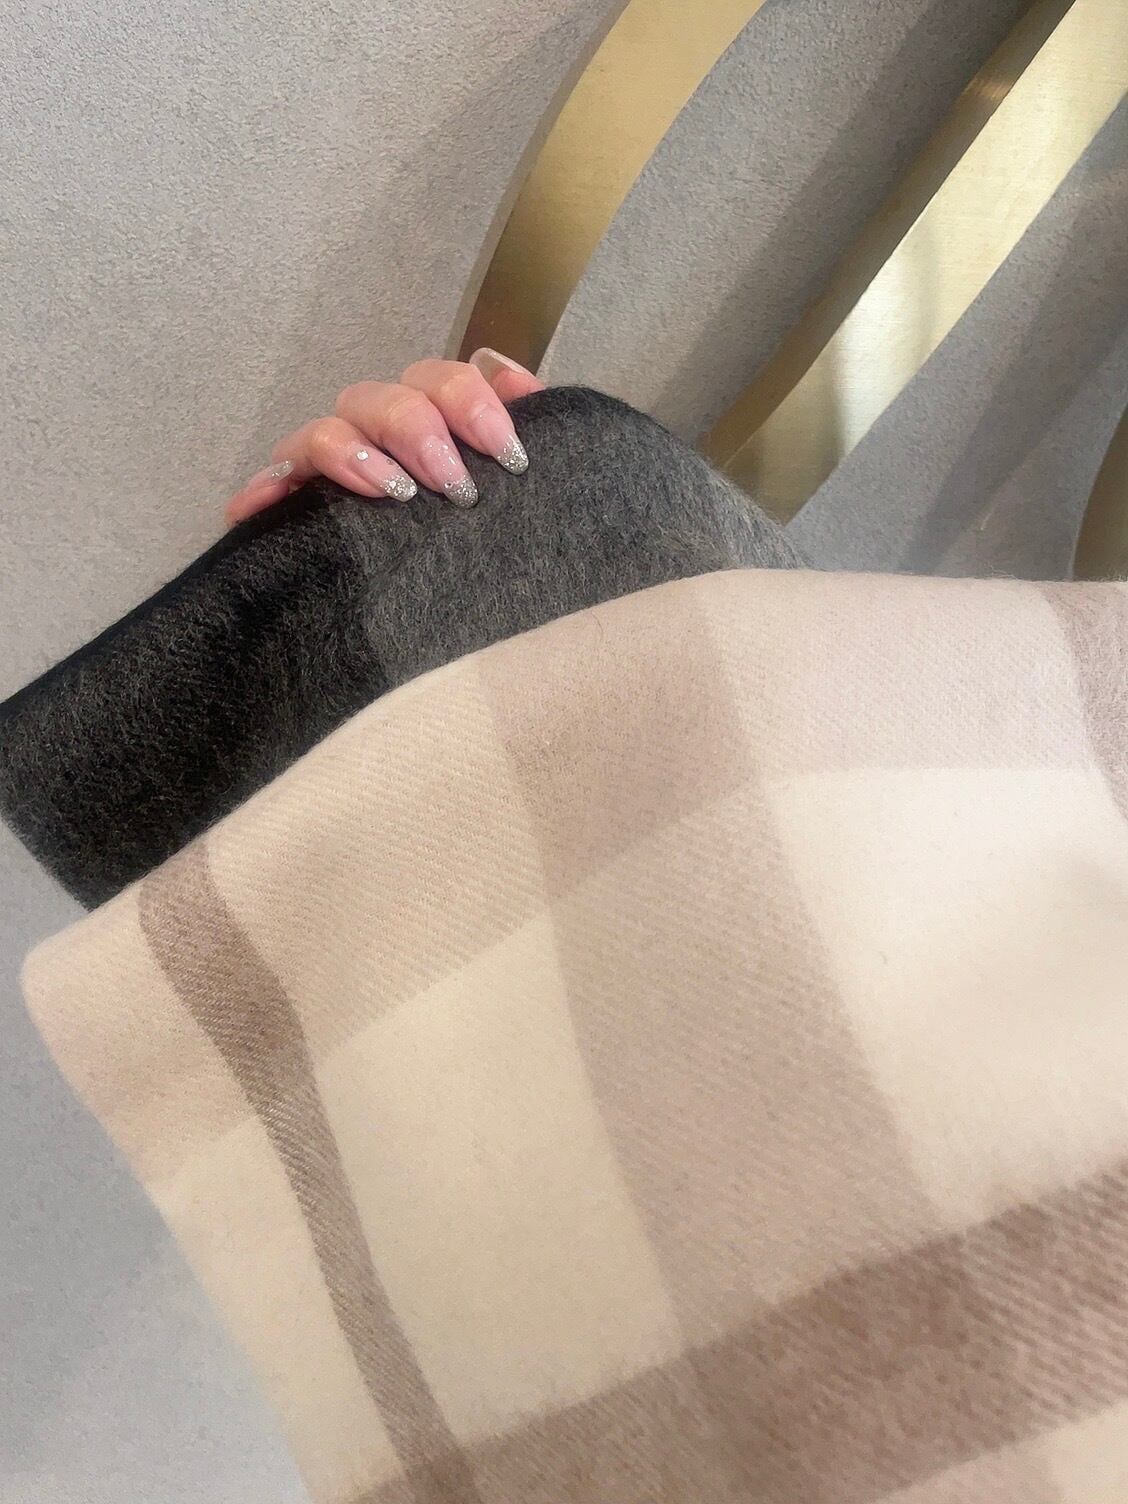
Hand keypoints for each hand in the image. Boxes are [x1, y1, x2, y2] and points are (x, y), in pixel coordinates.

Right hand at [225, 348, 544, 524]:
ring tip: (394, 494)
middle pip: (384, 397)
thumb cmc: (498, 548)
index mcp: (438, 423)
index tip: (511, 457)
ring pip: (328, 430)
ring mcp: (337, 466)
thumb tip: (518, 382)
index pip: (445, 382)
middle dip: (420, 431)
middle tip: (456, 488)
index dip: (475, 404)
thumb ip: (534, 433)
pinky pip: (274, 481)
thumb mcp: (531, 498)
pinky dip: (265, 486)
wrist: (472, 624)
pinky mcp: (298, 504)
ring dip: (357, 453)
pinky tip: (256, 506)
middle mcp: (383, 434)